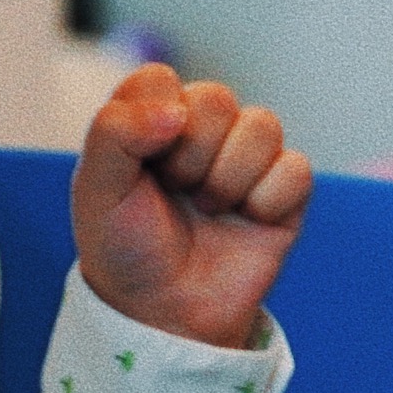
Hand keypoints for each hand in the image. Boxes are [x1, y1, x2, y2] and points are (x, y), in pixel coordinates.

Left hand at [74, 64, 307, 350]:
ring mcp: (245, 159)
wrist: (164, 313)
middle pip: (216, 97)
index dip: (152, 120)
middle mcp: (199, 131)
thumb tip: (177, 112)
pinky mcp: (284, 191)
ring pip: (263, 125)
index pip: (159, 79)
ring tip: (208, 209)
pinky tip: (246, 221)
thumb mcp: (96, 191)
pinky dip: (267, 200)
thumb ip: (114, 132)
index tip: (142, 165)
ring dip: (229, 178)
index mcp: (149, 121)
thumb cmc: (125, 250)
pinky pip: (296, 168)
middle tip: (176, 193)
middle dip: (191, 155)